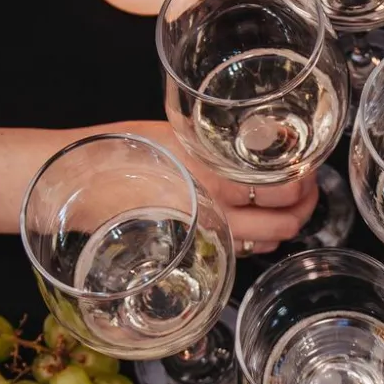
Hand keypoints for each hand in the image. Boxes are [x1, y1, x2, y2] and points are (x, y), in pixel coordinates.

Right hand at [126, 121, 318, 254]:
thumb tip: (266, 137)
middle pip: (285, 224)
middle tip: (306, 188)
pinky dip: (260, 237)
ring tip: (286, 202)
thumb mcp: (178, 133)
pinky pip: (244, 249)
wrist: (77, 184)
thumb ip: (221, 141)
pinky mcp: (195, 249)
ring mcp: (207, 237)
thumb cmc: (122, 150)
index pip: (285, 190)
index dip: (305, 182)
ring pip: (268, 242)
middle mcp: (217, 213)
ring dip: (284, 224)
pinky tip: (256, 217)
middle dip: (303, 208)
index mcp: (217, 178)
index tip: (307, 169)